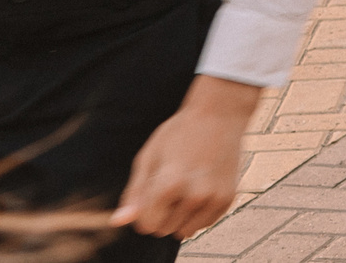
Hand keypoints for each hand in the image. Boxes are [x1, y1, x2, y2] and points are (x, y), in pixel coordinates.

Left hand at [115, 76, 259, 239]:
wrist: (220, 115)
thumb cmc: (179, 133)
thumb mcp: (149, 158)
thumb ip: (134, 194)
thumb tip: (117, 222)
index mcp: (169, 184)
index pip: (147, 225)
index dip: (144, 210)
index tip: (151, 190)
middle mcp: (195, 195)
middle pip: (164, 229)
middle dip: (162, 212)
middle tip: (172, 182)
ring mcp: (214, 198)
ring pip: (184, 231)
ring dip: (180, 216)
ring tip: (186, 187)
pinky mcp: (228, 198)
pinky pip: (203, 224)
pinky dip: (198, 213)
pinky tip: (200, 189)